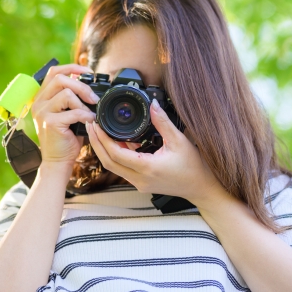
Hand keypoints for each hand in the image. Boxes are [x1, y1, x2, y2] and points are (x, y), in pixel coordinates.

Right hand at [30, 64, 98, 168]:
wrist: (57, 161)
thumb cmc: (65, 137)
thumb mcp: (67, 113)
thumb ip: (72, 98)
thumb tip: (90, 83)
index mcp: (42, 97)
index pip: (54, 72)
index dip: (72, 68)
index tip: (88, 72)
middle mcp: (39, 102)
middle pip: (61, 79)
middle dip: (82, 85)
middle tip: (93, 98)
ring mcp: (42, 112)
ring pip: (67, 93)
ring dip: (83, 102)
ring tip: (89, 113)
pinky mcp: (50, 123)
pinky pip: (73, 112)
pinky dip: (85, 115)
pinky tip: (89, 122)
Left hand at [86, 99, 227, 206]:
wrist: (201, 187)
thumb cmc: (193, 167)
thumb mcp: (179, 141)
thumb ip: (163, 122)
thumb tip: (152, 104)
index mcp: (147, 168)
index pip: (116, 153)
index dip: (103, 139)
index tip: (97, 125)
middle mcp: (139, 179)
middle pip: (108, 162)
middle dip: (97, 143)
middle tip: (91, 126)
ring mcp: (139, 183)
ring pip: (113, 167)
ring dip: (104, 150)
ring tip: (99, 132)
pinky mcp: (140, 183)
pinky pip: (121, 169)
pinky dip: (115, 155)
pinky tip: (116, 142)